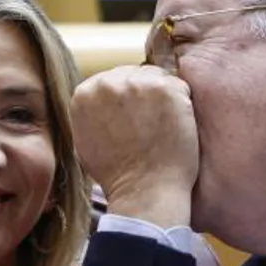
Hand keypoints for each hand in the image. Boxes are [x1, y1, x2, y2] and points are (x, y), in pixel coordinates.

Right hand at [70, 65, 198, 227]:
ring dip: (163, 98)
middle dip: (144, 96)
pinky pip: (179, 86)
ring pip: (156, 77)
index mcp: (84, 93)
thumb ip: (91, 113)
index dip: (126, 101)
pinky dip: (181, 104)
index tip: (133, 121)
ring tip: (161, 129)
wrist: (144, 190)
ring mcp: (136, 83)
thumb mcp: (85, 141)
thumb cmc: (117, 174)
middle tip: (150, 126)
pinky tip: (174, 127)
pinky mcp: (164, 88)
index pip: (112, 81)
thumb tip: (99, 100)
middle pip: (133, 75)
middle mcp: (106, 83)